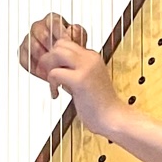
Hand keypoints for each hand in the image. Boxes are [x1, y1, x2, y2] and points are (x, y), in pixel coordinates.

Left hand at [20, 14, 120, 132]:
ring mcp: (86, 67)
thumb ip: (72, 70)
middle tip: (52, 77)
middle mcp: (90, 58)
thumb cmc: (99, 104)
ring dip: (49, 68)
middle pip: (60, 44)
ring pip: (56, 53)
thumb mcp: (85, 80)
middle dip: (50, 60)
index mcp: (92, 57)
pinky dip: (51, 84)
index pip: (67, 43)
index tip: (54, 72)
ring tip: (54, 84)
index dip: (56, 56)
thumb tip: (53, 66)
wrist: (112, 118)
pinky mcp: (81, 79)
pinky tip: (56, 94)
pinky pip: (54, 73)